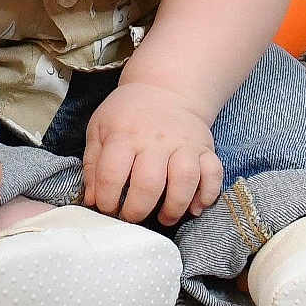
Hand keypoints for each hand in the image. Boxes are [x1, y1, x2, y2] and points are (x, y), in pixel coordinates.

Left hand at [82, 81, 223, 224]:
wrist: (166, 88)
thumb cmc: (129, 113)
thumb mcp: (100, 128)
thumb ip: (93, 163)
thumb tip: (92, 199)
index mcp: (125, 134)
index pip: (112, 174)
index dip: (106, 199)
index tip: (107, 207)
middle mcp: (156, 139)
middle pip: (149, 183)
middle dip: (138, 210)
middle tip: (132, 217)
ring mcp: (184, 143)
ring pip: (185, 180)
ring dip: (174, 207)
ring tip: (164, 217)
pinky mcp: (206, 148)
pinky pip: (214, 174)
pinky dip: (207, 194)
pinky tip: (194, 207)